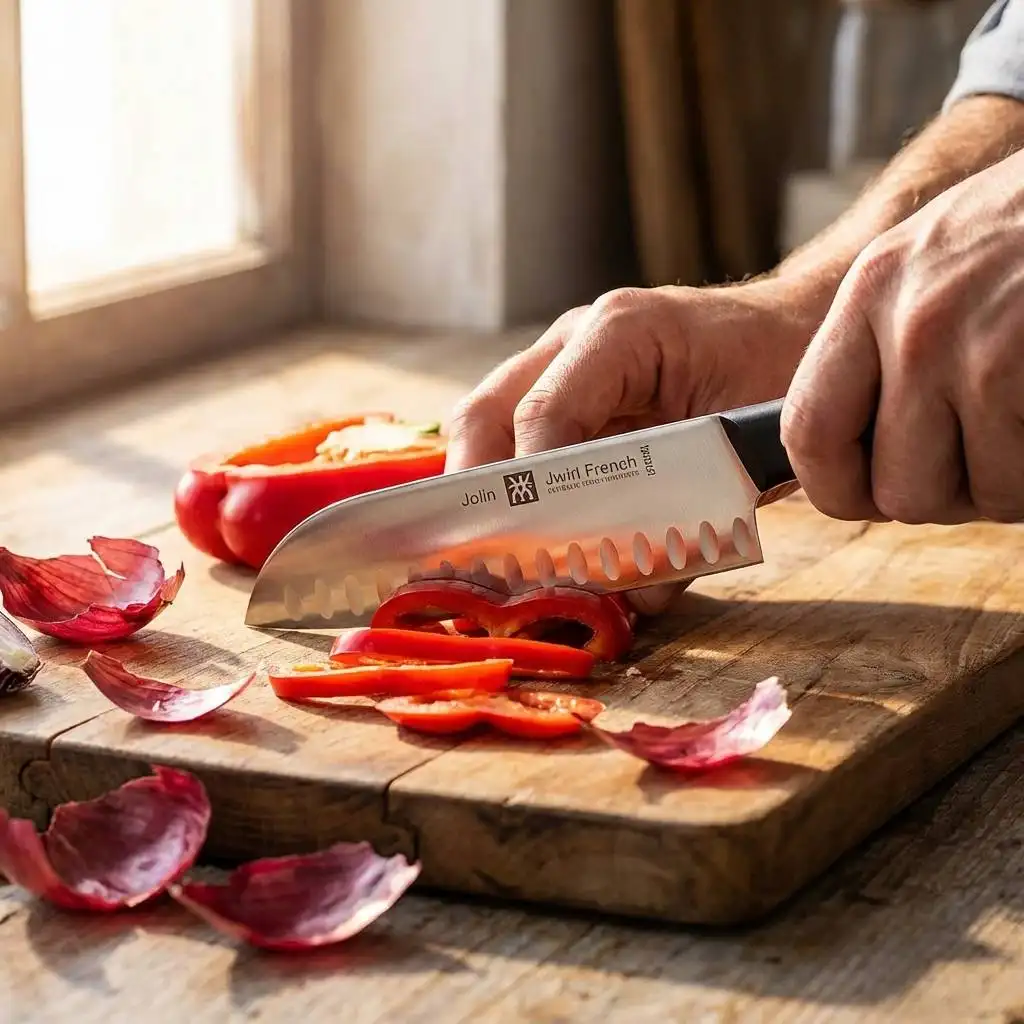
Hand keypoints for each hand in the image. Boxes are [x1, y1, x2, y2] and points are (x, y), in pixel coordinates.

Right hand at [445, 279, 824, 610]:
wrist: (793, 331)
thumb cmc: (777, 371)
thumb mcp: (746, 444)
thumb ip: (692, 518)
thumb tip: (638, 596)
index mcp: (622, 333)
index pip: (543, 413)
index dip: (532, 490)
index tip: (533, 552)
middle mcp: (576, 341)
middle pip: (486, 413)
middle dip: (477, 492)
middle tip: (484, 558)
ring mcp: (564, 362)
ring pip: (486, 423)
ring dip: (486, 491)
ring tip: (494, 553)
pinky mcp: (567, 391)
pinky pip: (512, 435)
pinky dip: (512, 487)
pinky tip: (525, 533)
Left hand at [781, 149, 1023, 524]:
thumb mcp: (929, 261)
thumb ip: (878, 348)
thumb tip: (845, 453)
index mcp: (871, 295)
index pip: (807, 433)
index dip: (838, 486)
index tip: (870, 492)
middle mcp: (918, 326)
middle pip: (899, 490)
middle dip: (948, 493)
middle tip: (984, 456)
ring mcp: (988, 352)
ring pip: (984, 495)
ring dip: (1014, 480)